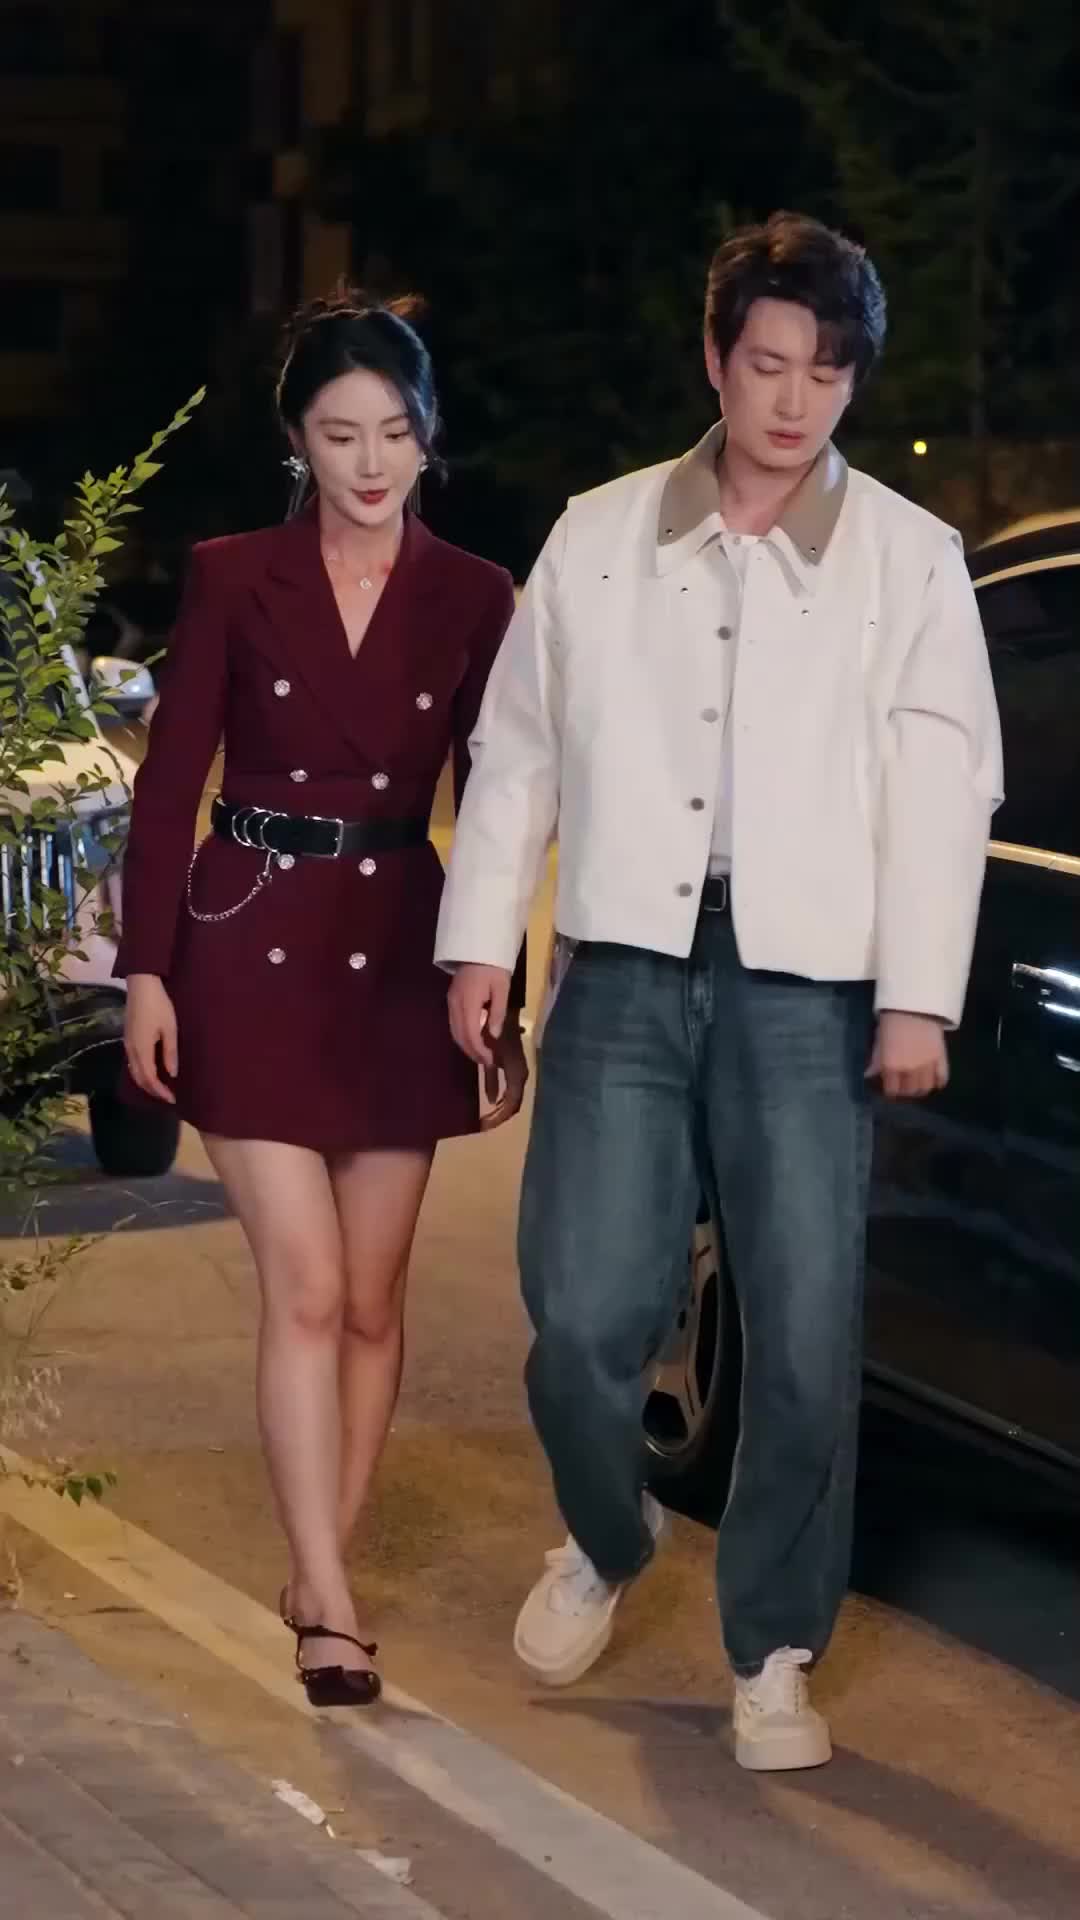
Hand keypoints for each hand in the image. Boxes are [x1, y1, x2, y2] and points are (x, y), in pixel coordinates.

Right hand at [124, 973, 177, 1102]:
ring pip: (134, 1071)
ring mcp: (127, 1044)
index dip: (160, 1091)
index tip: (173, 1099)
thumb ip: (170, 1052)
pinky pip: (133, 1063)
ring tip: (161, 1088)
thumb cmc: (159, 1006)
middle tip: (168, 1097)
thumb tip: (172, 1074)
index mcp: (141, 1049)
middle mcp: (131, 1050)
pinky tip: (152, 1071)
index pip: (149, 1078)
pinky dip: (142, 1072)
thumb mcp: (170, 1029)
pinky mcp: (127, 1038)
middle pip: (139, 1078)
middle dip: (153, 1090)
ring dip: (146, 1082)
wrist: (141, 986)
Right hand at [448, 963, 512, 1068]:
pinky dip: (462, 1035)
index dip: (479, 1050)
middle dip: (472, 1051)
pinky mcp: (451, 999)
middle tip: (486, 1062)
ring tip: (480, 1054)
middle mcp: (455, 1005)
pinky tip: (472, 1039)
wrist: (478, 946)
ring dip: (466, 1045)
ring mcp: (450, 1002)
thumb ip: (498, 1012)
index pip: (470, 1034)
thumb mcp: (502, 988)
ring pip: (454, 1031)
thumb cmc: (494, 966)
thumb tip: (493, 1035)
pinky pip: (454, 1023)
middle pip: (459, 1035)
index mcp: (468, 1003)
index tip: (490, 1060)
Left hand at [481, 1025, 529, 1130]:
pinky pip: (506, 1088)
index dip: (500, 1117)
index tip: (485, 1126)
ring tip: (484, 1120)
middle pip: (512, 1105)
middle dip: (498, 1117)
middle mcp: (520, 1076)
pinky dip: (497, 1097)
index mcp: (518, 1075)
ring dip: (498, 1110)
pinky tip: (489, 1103)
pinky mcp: (509, 1067)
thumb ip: (492, 1079)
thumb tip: (493, 1101)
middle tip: (482, 1127)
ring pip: (510, 1098)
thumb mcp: (493, 1057)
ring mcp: (515, 1072)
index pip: (512, 1104)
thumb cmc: (497, 1033)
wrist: (503, 1014)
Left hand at [867, 1010, 948, 1099]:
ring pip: (926, 1088)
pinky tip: (934, 1080)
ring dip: (921, 1088)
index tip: (890, 1086)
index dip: (890, 1090)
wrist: (914, 1006)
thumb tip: (869, 1075)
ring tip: (918, 1083)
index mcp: (891, 1066)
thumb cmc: (892, 1021)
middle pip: (909, 1091)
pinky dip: (938, 1082)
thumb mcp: (879, 1041)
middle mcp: (909, 1071)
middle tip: (904, 1084)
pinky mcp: (941, 1059)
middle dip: (905, 1090)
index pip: (891, 1090)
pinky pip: (942, 1078)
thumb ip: (876, 1061)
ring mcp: (927, 1066)